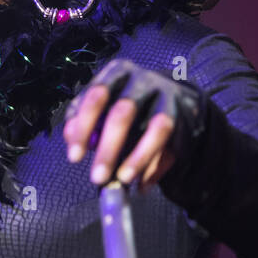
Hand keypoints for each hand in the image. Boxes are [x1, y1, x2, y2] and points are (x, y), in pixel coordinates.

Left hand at [62, 59, 208, 190]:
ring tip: (124, 180)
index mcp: (118, 72)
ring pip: (157, 127)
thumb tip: (71, 139)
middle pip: (124, 112)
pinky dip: (156, 168)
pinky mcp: (186, 118)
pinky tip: (142, 185)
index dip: (83, 128)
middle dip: (109, 149)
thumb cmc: (125, 101)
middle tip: (97, 177)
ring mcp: (168, 97)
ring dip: (139, 158)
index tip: (75, 157)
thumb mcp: (101, 104)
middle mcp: (144, 80)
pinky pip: (173, 145)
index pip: (96, 96)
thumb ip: (81, 118)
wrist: (171, 97)